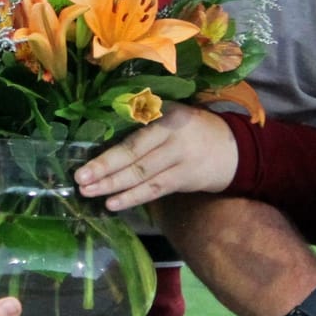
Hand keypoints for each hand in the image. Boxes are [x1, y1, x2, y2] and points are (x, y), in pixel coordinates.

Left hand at [74, 107, 236, 211]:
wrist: (235, 148)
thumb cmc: (193, 130)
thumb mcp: (172, 115)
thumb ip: (145, 122)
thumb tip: (102, 136)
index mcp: (164, 112)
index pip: (130, 131)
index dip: (106, 146)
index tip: (81, 156)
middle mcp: (172, 132)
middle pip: (132, 152)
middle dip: (103, 167)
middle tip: (79, 179)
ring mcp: (180, 156)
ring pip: (141, 173)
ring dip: (112, 185)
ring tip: (89, 192)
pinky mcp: (186, 177)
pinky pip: (154, 189)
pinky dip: (132, 197)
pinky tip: (113, 203)